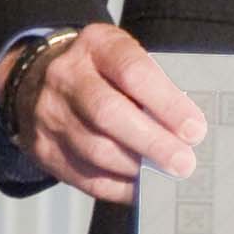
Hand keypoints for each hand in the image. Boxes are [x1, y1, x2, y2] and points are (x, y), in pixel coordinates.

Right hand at [14, 22, 204, 205]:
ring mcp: (49, 114)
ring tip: (167, 174)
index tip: (194, 130)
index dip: (167, 104)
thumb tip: (192, 128)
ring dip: (137, 168)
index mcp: (96, 45)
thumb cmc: (103, 71)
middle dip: (153, 142)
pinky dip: (120, 187)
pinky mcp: (44, 148)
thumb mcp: (125, 57)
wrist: (40, 78)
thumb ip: (155, 83)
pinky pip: (85, 177)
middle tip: (184, 162)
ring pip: (96, 150)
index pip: (132, 72)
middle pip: (109, 113)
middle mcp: (66, 77)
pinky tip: (143, 187)